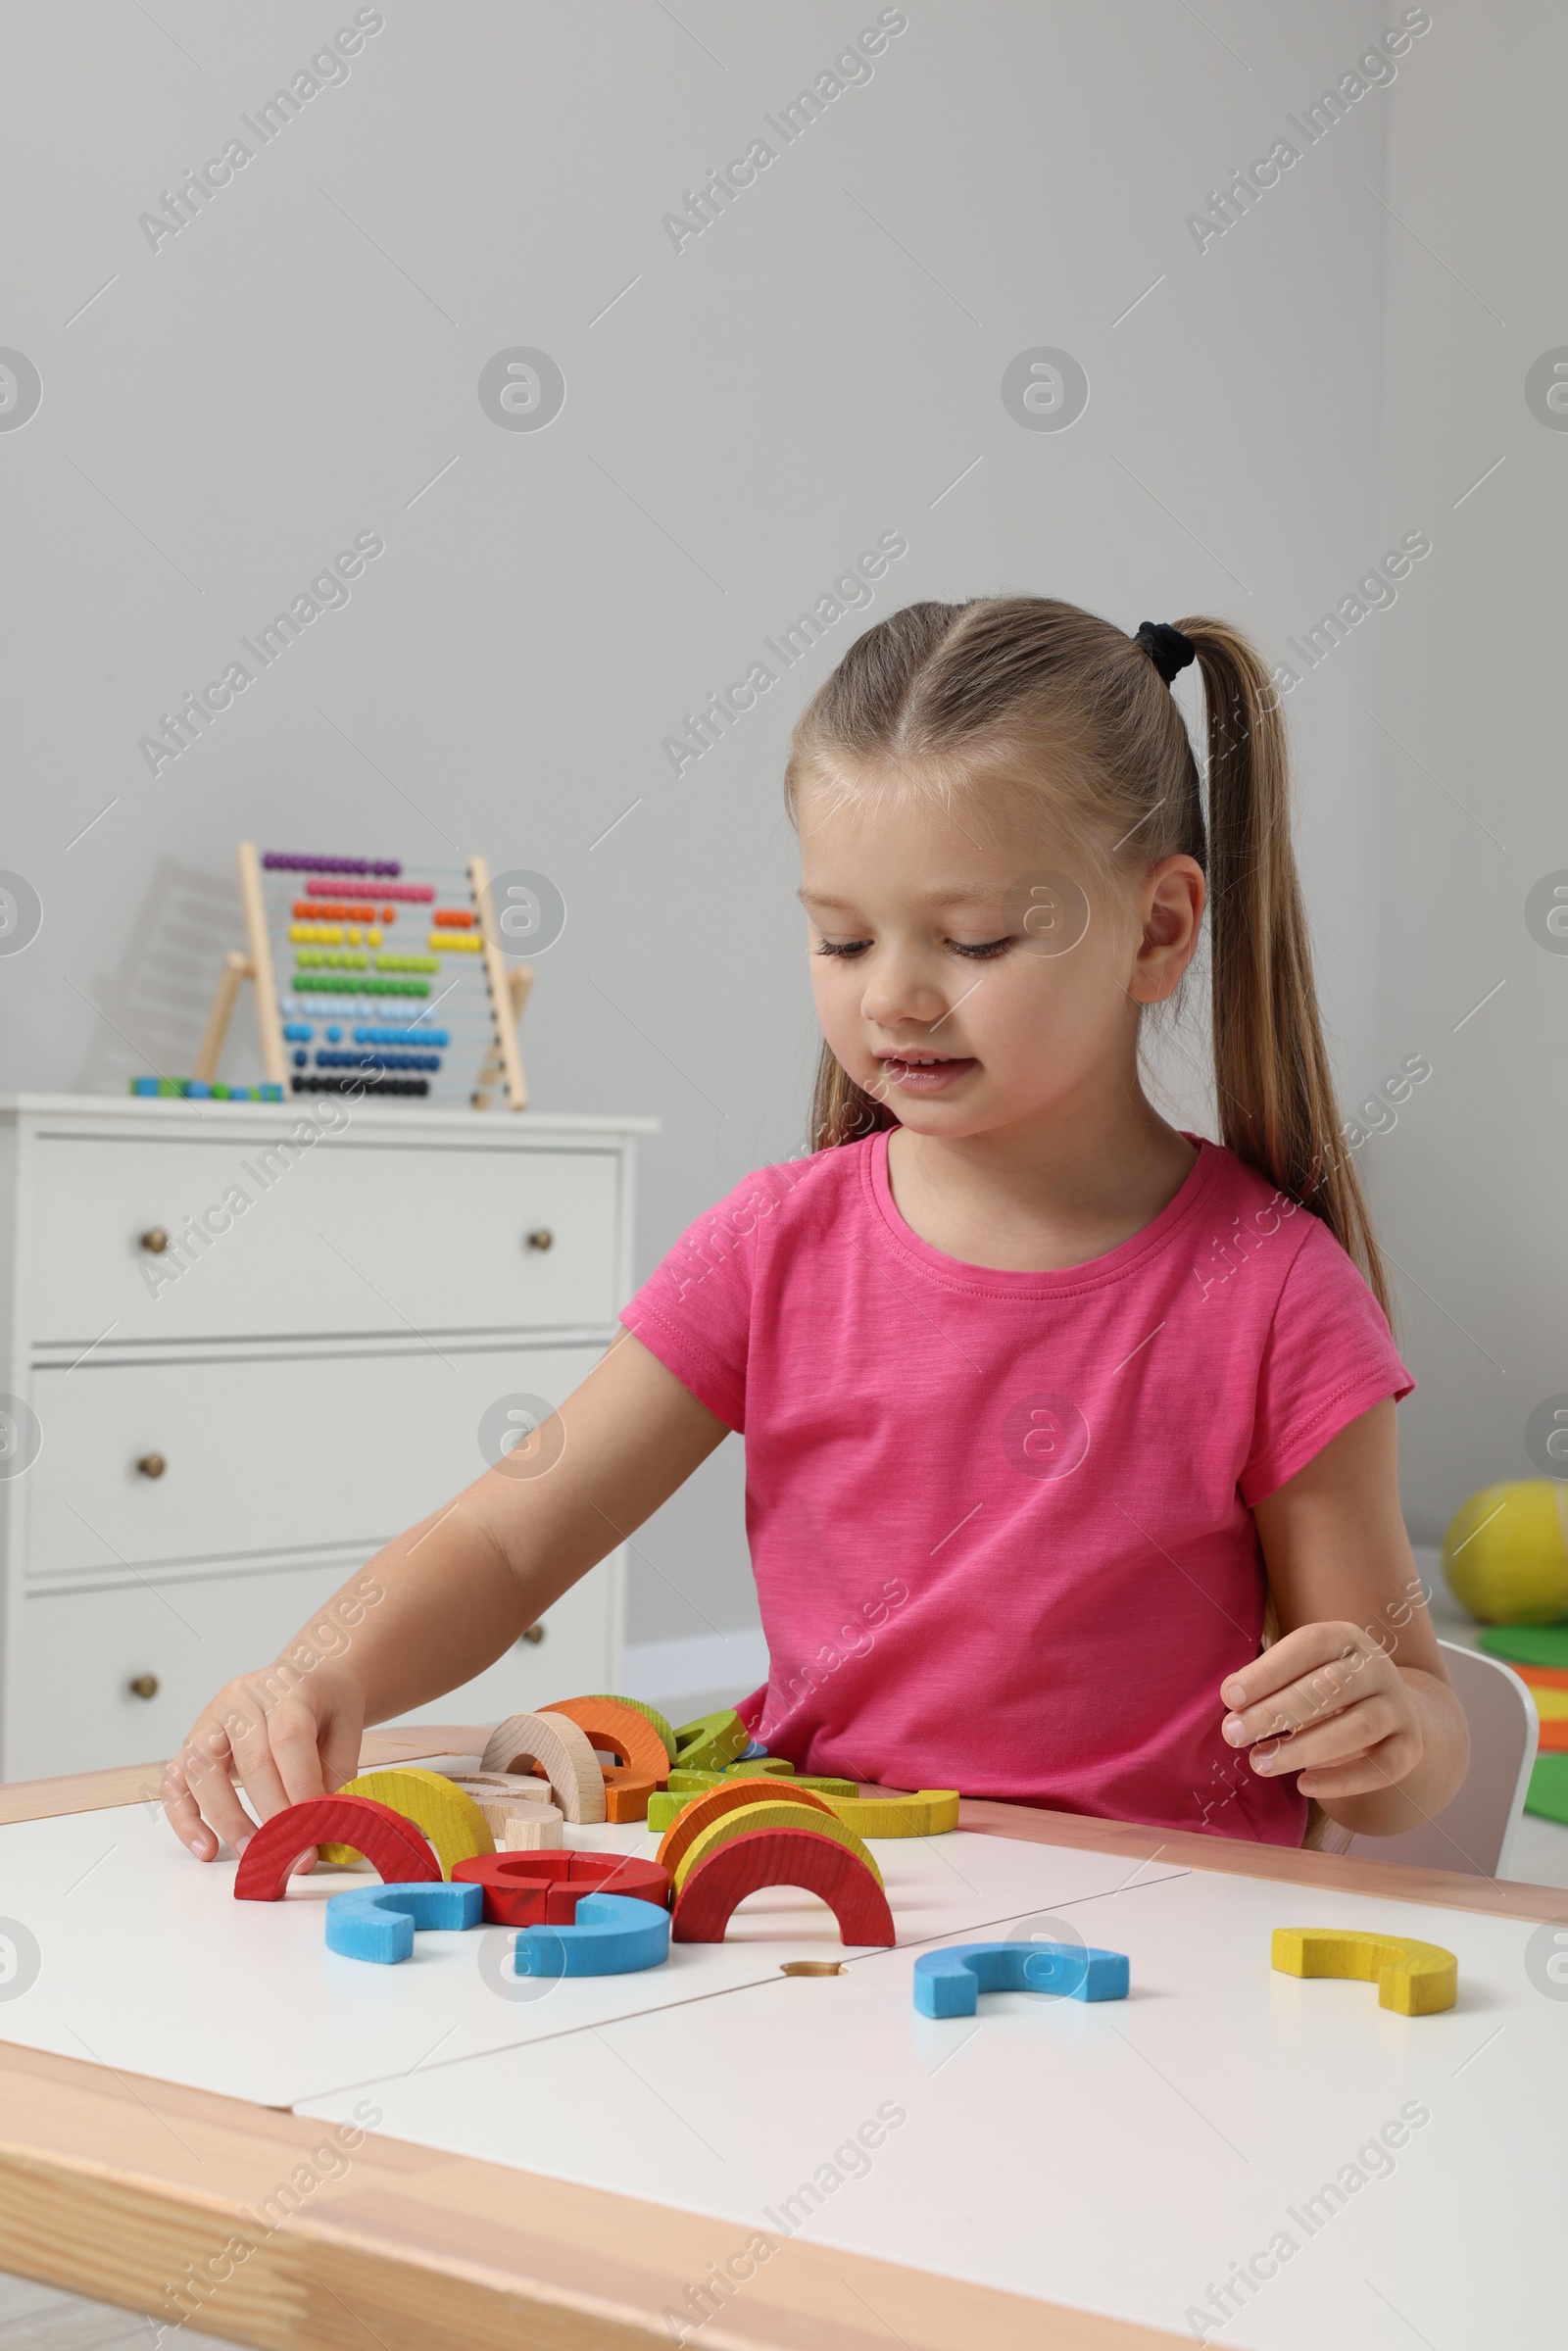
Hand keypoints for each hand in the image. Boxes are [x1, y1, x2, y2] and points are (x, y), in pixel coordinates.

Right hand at [161, 1661, 365, 1861]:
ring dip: (228, 1820)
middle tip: (292, 1854)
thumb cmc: (326, 1704)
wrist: (303, 1675)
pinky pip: (175, 1783)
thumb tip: (326, 1829)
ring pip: (204, 1770)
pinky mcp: (191, 1743)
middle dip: (273, 1815)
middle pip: (251, 1759)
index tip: (315, 1829)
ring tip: (252, 1854)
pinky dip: (185, 1820)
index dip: (301, 1787)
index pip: (289, 1737)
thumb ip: (337, 1774)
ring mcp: (210, 1719)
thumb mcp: (346, 1726)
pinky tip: (206, 1849)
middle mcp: (242, 1699)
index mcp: (287, 1687)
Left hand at [1218, 1621, 1423, 1800]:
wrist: (1392, 1712)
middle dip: (1277, 1712)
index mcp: (1347, 1638)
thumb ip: (1269, 1681)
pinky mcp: (1410, 1746)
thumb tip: (1231, 1699)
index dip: (1268, 1671)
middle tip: (1234, 1734)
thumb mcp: (1302, 1672)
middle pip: (1331, 1687)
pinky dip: (1343, 1779)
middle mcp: (1378, 1667)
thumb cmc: (1325, 1689)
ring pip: (1359, 1727)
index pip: (1309, 1645)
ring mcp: (1399, 1707)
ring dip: (1305, 1747)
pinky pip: (1382, 1767)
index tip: (1229, 1697)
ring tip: (1260, 1763)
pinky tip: (1304, 1785)